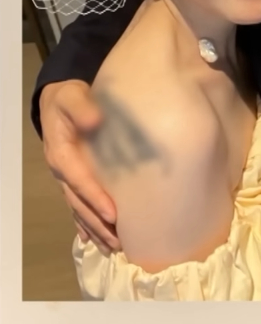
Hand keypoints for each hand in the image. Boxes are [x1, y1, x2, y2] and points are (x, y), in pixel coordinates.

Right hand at [39, 80, 118, 253]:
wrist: (58, 100)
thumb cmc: (69, 99)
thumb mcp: (73, 97)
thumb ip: (83, 108)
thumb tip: (95, 120)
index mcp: (62, 154)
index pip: (80, 181)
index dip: (95, 198)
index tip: (113, 214)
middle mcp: (62, 170)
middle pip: (79, 203)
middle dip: (98, 223)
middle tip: (118, 241)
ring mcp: (66, 177)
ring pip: (78, 208)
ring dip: (94, 228)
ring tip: (113, 247)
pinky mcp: (73, 176)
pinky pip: (78, 204)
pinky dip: (85, 222)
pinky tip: (93, 239)